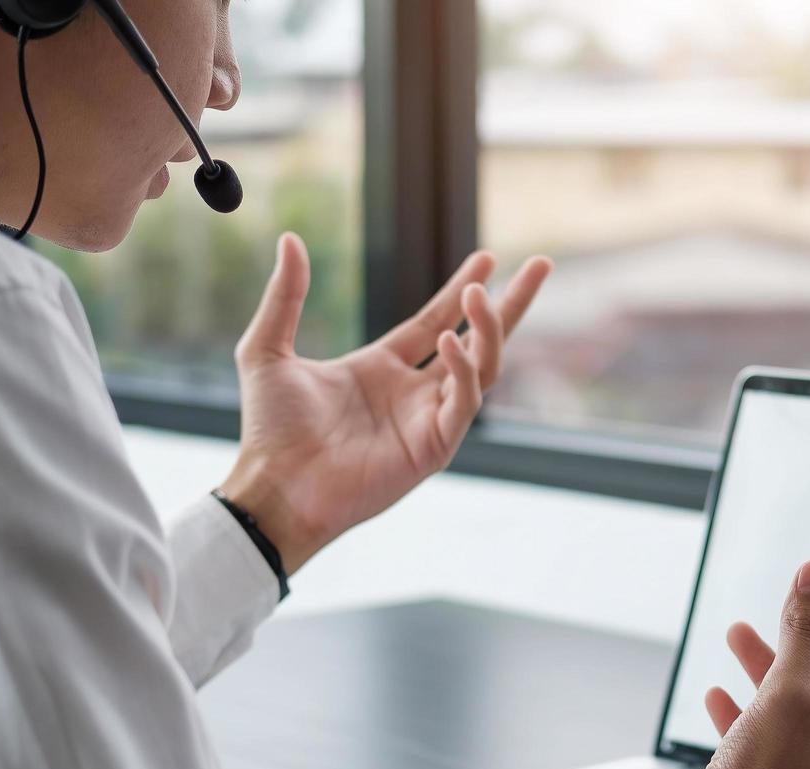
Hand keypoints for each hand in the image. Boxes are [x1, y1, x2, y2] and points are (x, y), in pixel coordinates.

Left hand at [217, 233, 551, 570]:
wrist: (274, 486)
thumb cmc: (268, 430)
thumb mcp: (267, 349)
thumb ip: (285, 296)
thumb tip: (290, 241)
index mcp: (381, 369)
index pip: (437, 320)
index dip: (463, 288)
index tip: (489, 257)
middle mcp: (412, 393)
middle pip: (478, 339)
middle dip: (511, 304)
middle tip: (542, 265)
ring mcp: (427, 420)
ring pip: (483, 367)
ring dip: (488, 330)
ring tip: (479, 294)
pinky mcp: (433, 448)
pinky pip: (463, 403)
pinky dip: (464, 372)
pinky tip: (450, 342)